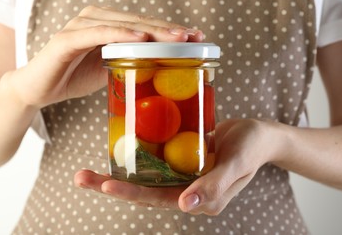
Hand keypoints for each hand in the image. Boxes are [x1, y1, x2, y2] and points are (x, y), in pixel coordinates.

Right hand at [5, 6, 203, 107]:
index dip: (169, 30)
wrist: (39, 89)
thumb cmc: (74, 77)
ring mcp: (80, 26)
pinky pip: (97, 34)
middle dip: (168, 29)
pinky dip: (119, 35)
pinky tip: (141, 40)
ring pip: (123, 24)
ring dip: (151, 30)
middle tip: (193, 35)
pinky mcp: (67, 39)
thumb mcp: (110, 69)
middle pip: (138, 22)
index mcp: (107, 25)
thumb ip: (131, 61)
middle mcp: (95, 19)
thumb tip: (161, 65)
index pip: (144, 25)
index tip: (196, 37)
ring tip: (176, 37)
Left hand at [74, 119, 280, 214]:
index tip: (106, 184)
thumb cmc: (253, 148)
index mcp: (199, 199)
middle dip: (112, 186)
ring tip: (86, 171)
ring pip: (144, 177)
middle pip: (143, 191)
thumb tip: (184, 206)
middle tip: (81, 178)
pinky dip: (134, 157)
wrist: (260, 135)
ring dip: (116, 173)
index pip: (158, 199)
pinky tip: (114, 150)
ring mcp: (181, 176)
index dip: (131, 193)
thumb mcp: (237, 164)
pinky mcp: (180, 160)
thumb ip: (214, 186)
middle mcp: (186, 190)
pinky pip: (154, 161)